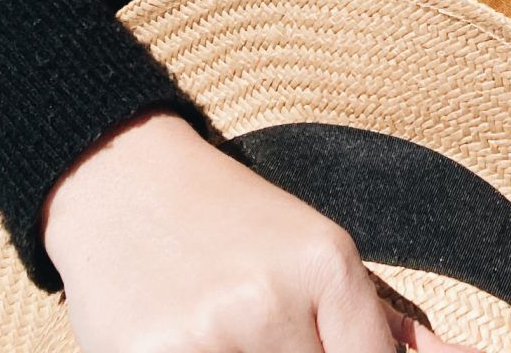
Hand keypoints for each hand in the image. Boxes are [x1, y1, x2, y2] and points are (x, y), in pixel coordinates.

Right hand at [41, 113, 481, 352]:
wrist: (120, 176)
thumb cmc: (231, 223)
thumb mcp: (316, 254)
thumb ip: (390, 323)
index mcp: (329, 264)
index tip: (321, 350)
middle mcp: (276, 297)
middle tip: (276, 337)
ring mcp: (214, 333)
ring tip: (237, 337)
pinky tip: (199, 347)